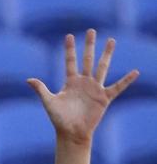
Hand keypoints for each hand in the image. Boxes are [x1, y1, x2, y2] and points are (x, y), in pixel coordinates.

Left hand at [26, 29, 139, 146]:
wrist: (71, 133)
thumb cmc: (59, 119)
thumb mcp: (49, 102)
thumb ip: (41, 89)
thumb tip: (28, 80)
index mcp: (70, 82)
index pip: (70, 61)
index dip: (70, 49)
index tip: (69, 36)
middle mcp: (84, 82)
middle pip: (87, 59)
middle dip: (89, 45)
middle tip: (91, 30)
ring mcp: (95, 89)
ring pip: (102, 67)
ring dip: (107, 54)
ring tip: (112, 40)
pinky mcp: (104, 98)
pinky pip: (117, 87)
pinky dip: (126, 80)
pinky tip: (135, 72)